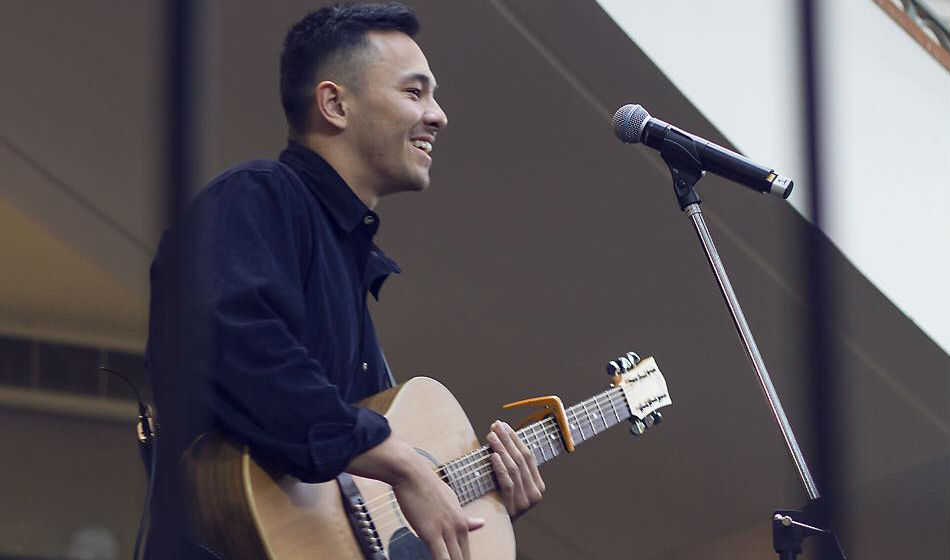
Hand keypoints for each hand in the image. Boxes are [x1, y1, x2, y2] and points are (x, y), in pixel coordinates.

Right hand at [347, 435, 483, 559]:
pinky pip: (441, 557)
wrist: (412, 474)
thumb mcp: (452, 500)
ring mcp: (446, 530)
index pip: (467, 550)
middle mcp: (458, 527)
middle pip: (464, 557)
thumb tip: (481, 523)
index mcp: (462, 520)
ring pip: (455, 559)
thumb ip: (465, 516)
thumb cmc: (427, 486)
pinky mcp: (431, 533)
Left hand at [486, 421, 545, 518]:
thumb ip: (510, 468)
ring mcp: (525, 502)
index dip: (515, 439)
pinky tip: (493, 456)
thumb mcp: (509, 486)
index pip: (529, 456)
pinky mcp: (512, 507)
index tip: (503, 425)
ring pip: (514, 468)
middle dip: (508, 440)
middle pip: (522, 459)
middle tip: (495, 426)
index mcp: (538, 487)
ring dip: (502, 449)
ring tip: (491, 436)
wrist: (493, 533)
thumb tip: (501, 437)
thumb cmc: (497, 504)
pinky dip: (500, 467)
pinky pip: (507, 482)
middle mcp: (535, 494)